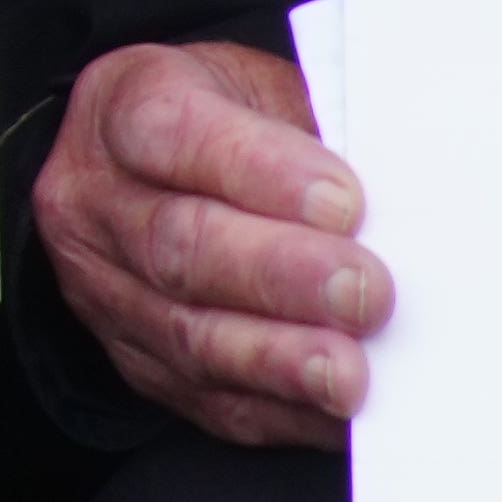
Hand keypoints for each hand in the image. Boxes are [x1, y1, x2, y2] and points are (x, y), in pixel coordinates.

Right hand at [39, 36, 384, 449]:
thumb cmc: (229, 123)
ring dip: (277, 358)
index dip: (258, 170)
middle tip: (365, 292)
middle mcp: (98, 201)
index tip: (343, 201)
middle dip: (281, 275)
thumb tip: (402, 196)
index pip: (172, 133)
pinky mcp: (138, 360)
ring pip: (186, 333)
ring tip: (347, 374)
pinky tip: (335, 411)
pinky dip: (281, 410)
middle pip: (178, 244)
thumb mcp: (262, 91)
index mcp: (124, 109)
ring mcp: (107, 289)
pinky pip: (206, 399)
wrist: (152, 171)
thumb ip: (315, 137)